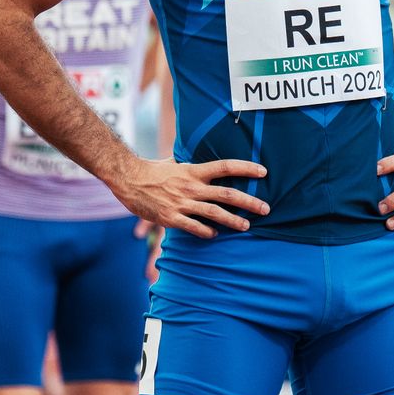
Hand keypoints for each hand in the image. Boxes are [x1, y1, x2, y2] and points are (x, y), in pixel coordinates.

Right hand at [115, 157, 268, 240]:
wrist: (128, 179)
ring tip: (246, 226)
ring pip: (215, 213)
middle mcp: (191, 186)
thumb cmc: (152, 170)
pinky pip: (194, 227)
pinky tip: (214, 234)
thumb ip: (190, 165)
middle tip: (266, 208)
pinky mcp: (171, 217)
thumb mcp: (174, 162)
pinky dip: (207, 232)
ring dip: (233, 220)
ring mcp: (182, 203)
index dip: (246, 168)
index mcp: (194, 170)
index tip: (263, 171)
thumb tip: (202, 160)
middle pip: (227, 193)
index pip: (226, 166)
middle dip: (249, 202)